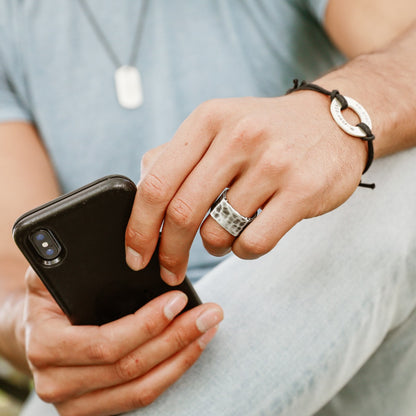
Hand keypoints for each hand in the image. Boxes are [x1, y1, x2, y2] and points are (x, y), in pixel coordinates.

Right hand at [24, 267, 222, 415]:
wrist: (37, 332)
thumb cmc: (49, 299)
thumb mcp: (47, 274)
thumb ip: (63, 261)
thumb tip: (106, 244)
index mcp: (46, 344)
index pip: (105, 342)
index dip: (146, 324)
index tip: (178, 300)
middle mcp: (56, 381)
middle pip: (130, 366)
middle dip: (176, 338)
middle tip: (208, 314)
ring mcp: (76, 404)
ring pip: (141, 387)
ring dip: (181, 357)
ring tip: (207, 329)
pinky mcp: (94, 411)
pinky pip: (140, 397)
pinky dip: (171, 372)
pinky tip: (192, 348)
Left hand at [125, 93, 367, 284]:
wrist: (334, 122)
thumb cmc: (266, 131)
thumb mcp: (218, 126)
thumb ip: (176, 154)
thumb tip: (141, 185)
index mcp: (208, 120)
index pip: (156, 183)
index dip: (139, 228)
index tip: (136, 255)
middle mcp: (238, 136)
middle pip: (182, 213)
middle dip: (169, 252)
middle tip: (169, 268)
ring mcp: (273, 163)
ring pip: (218, 233)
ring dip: (214, 245)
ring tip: (224, 233)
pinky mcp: (302, 190)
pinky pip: (254, 243)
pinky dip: (243, 250)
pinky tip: (249, 236)